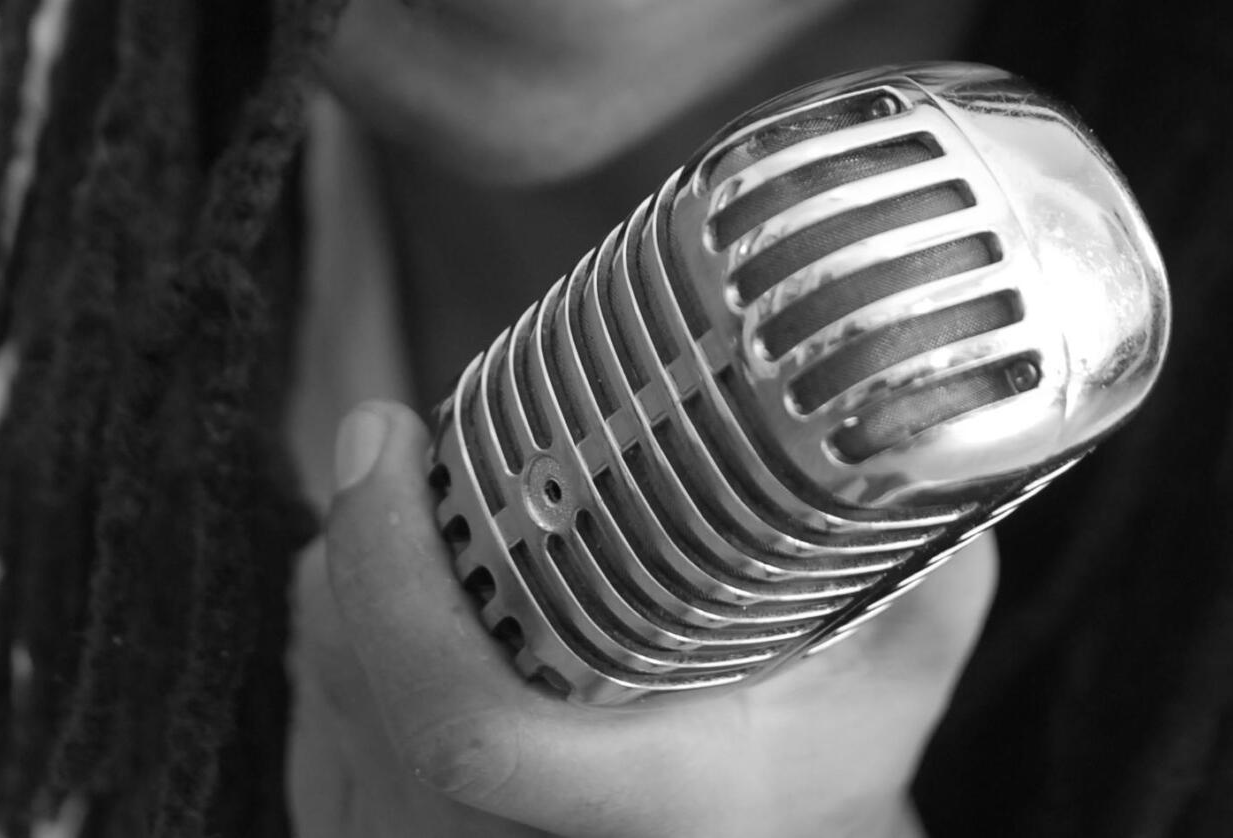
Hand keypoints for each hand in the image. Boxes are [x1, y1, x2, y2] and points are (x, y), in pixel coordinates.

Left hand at [285, 400, 996, 837]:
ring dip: (342, 592)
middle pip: (355, 679)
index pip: (456, 721)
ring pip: (320, 702)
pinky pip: (312, 745)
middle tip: (396, 443)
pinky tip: (392, 616)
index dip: (394, 570)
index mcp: (631, 820)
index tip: (390, 433)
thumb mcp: (886, 702)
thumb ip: (916, 579)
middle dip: (361, 541)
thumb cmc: (810, 803)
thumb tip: (920, 437)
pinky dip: (336, 664)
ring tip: (400, 514)